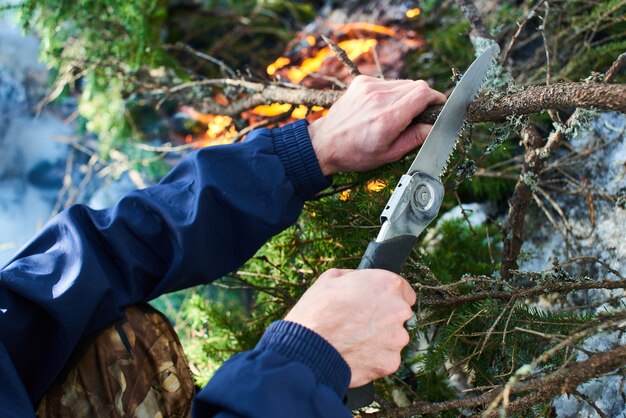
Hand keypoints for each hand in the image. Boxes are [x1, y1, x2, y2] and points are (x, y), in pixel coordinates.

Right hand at [284, 268, 415, 386]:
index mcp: (388, 284)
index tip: (377, 304)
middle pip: (399, 316)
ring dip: (379, 340)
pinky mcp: (390, 362)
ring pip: (393, 339)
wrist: (307, 346)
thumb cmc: (317, 310)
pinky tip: (354, 354)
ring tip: (353, 341)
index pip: (404, 291)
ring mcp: (397, 339)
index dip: (388, 298)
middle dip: (383, 319)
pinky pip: (385, 359)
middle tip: (359, 323)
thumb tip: (360, 281)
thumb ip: (356, 278)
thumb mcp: (331, 278)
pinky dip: (373, 358)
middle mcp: (399, 310)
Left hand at [308, 75, 446, 174]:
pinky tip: (383, 107)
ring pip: (403, 82)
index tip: (438, 107)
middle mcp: (378, 98)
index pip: (423, 93)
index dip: (436, 99)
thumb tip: (435, 126)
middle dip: (424, 98)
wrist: (325, 144)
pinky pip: (388, 82)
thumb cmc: (356, 153)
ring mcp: (368, 87)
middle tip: (419, 115)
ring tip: (398, 113)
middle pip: (417, 85)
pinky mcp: (361, 82)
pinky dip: (392, 92)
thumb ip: (415, 138)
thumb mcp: (389, 154)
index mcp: (388, 118)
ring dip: (408, 95)